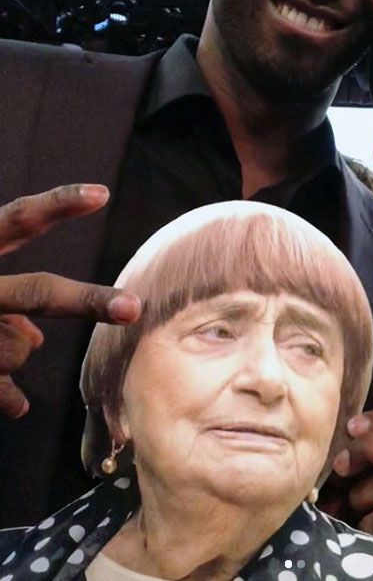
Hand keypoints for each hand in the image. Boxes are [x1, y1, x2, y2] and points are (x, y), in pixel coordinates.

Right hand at [0, 184, 140, 418]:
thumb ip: (4, 298)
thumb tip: (36, 341)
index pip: (16, 220)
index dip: (57, 205)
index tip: (101, 194)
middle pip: (35, 292)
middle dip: (85, 300)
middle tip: (132, 307)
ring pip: (18, 348)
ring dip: (9, 353)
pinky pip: (0, 389)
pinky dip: (9, 396)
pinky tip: (18, 405)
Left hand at [330, 409, 372, 552]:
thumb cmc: (362, 511)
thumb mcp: (357, 477)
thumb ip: (356, 455)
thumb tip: (347, 431)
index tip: (351, 427)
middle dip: (369, 449)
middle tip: (341, 466)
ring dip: (361, 495)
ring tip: (353, 509)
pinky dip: (367, 524)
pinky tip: (365, 531)